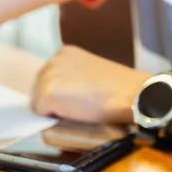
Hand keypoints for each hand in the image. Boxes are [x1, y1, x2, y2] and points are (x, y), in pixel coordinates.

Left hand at [32, 45, 149, 123]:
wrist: (133, 95)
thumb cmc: (119, 89)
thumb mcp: (91, 72)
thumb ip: (73, 76)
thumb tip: (61, 92)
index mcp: (64, 53)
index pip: (48, 78)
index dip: (59, 93)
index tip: (73, 98)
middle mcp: (52, 61)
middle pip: (38, 89)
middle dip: (53, 101)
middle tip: (78, 107)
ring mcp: (47, 76)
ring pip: (38, 101)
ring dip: (52, 109)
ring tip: (78, 110)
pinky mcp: (47, 94)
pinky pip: (40, 113)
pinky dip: (52, 118)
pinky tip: (74, 115)